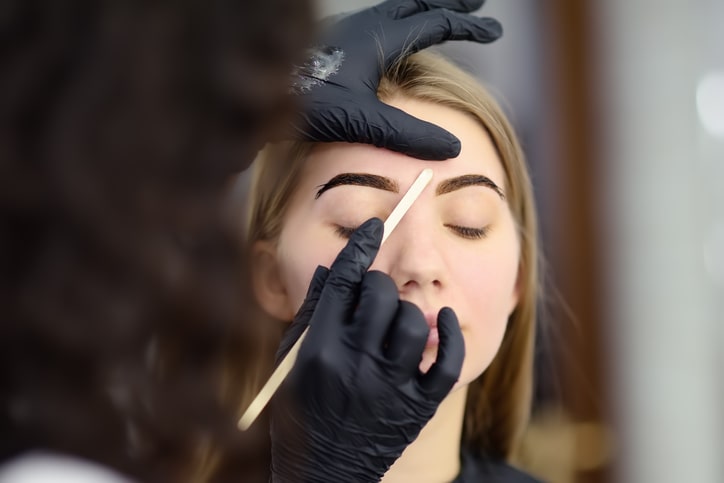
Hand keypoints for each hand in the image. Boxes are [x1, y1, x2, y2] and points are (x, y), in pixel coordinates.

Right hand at [270, 218, 464, 481]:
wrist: (324, 472)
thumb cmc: (300, 413)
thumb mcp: (291, 361)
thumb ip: (311, 312)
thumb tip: (331, 268)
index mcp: (319, 348)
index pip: (344, 280)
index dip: (361, 245)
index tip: (377, 224)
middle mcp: (355, 364)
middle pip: (381, 294)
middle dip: (378, 284)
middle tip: (374, 294)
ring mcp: (390, 386)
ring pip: (415, 320)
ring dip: (407, 310)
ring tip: (395, 320)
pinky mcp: (418, 406)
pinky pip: (448, 359)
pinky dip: (452, 333)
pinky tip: (446, 318)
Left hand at [291, 0, 501, 159]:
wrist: (253, 91)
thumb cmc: (305, 104)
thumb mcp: (360, 121)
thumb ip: (405, 134)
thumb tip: (451, 147)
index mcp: (378, 38)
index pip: (435, 23)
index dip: (468, 27)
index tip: (495, 31)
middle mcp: (365, 26)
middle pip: (418, 3)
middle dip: (450, 3)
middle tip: (476, 3)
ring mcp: (348, 31)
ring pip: (397, 9)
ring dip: (424, 8)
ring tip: (441, 13)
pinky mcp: (335, 42)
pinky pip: (380, 20)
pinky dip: (401, 21)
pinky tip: (394, 40)